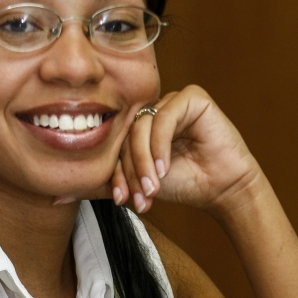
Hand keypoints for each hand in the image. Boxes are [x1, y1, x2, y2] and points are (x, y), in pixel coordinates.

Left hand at [111, 85, 263, 215]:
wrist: (223, 189)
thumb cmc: (187, 184)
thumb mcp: (143, 182)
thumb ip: (117, 177)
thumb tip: (74, 190)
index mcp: (143, 128)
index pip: (119, 145)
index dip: (118, 173)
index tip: (121, 199)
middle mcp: (156, 112)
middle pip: (129, 135)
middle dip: (132, 169)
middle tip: (142, 194)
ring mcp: (173, 103)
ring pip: (143, 125)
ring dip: (144, 159)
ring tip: (153, 185)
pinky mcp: (192, 98)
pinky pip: (165, 116)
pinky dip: (160, 144)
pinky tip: (165, 167)